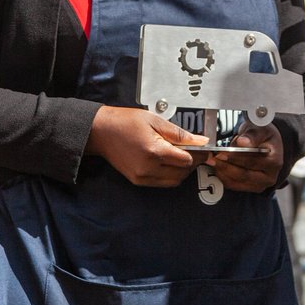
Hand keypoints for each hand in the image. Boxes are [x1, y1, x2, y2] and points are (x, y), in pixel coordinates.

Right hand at [86, 106, 207, 186]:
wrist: (101, 132)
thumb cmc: (125, 122)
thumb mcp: (155, 121)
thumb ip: (179, 133)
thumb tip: (200, 141)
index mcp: (155, 151)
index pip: (187, 160)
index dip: (198, 154)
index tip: (203, 148)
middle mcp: (149, 168)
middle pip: (183, 173)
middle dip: (192, 162)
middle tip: (193, 150)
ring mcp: (143, 177)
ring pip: (174, 181)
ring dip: (182, 170)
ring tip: (180, 155)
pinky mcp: (138, 181)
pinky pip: (162, 183)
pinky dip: (171, 175)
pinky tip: (169, 162)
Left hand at [208, 122, 282, 192]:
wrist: (268, 143)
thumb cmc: (264, 135)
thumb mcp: (260, 129)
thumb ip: (252, 135)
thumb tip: (242, 142)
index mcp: (274, 161)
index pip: (251, 161)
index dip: (234, 157)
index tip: (221, 152)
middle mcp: (269, 176)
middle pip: (243, 174)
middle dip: (225, 165)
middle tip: (212, 157)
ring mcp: (261, 184)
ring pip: (237, 182)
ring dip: (222, 172)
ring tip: (212, 161)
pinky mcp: (252, 188)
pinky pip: (234, 185)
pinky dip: (223, 177)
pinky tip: (217, 167)